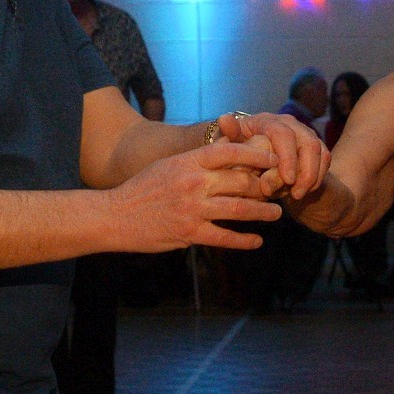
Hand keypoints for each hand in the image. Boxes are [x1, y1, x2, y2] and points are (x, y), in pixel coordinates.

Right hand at [108, 139, 280, 251]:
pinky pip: (225, 237)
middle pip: (241, 181)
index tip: (272, 158)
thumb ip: (197, 161)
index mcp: (188, 162)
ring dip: (262, 213)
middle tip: (278, 190)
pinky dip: (244, 240)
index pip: (229, 151)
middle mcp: (193, 183)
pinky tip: (256, 241)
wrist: (116, 216)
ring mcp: (193, 209)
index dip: (256, 154)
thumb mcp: (169, 165)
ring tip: (275, 214)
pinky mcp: (190, 233)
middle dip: (264, 186)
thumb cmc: (143, 188)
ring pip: (239, 209)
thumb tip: (227, 153)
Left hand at [223, 110, 327, 199]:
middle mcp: (289, 124)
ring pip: (319, 152)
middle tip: (295, 193)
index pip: (283, 134)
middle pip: (308, 142)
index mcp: (267, 121)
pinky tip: (303, 192)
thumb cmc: (237, 154)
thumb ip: (228, 137)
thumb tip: (225, 120)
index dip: (288, 157)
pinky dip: (317, 177)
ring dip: (311, 176)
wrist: (250, 161)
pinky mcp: (313, 147)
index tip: (287, 179)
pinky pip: (325, 160)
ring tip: (297, 195)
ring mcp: (304, 134)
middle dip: (304, 170)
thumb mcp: (229, 147)